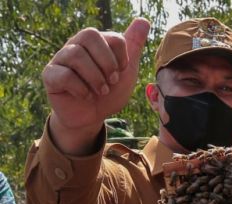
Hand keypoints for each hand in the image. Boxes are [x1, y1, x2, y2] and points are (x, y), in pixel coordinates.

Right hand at [43, 18, 149, 153]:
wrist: (92, 116)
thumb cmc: (109, 92)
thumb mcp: (126, 71)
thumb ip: (133, 46)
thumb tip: (143, 20)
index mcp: (95, 42)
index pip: (112, 36)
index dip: (121, 57)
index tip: (121, 72)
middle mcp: (76, 45)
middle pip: (89, 35)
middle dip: (107, 63)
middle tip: (112, 81)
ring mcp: (61, 59)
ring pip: (76, 55)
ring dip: (95, 78)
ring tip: (100, 91)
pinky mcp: (50, 75)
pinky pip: (63, 75)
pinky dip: (80, 89)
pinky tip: (86, 96)